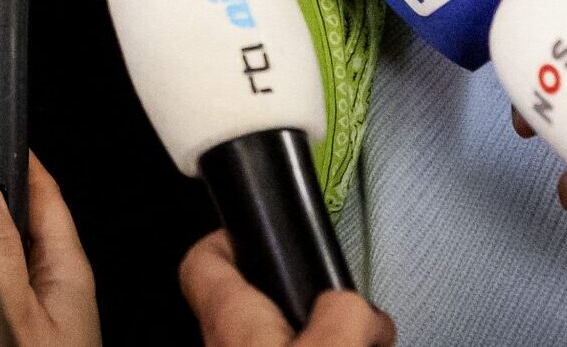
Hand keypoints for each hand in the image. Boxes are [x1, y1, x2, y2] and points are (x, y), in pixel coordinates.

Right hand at [0, 156, 100, 346]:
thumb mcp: (19, 310)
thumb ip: (0, 255)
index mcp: (69, 266)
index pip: (46, 193)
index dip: (19, 160)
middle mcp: (62, 279)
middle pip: (28, 217)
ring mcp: (48, 299)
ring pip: (16, 246)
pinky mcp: (33, 316)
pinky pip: (9, 273)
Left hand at [179, 230, 396, 345]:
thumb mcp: (334, 341)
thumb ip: (349, 312)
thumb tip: (364, 313)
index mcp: (229, 317)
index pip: (202, 260)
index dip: (226, 238)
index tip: (261, 232)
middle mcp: (222, 343)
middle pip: (244, 300)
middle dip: (290, 293)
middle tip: (329, 295)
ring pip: (267, 335)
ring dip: (307, 330)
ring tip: (351, 333)